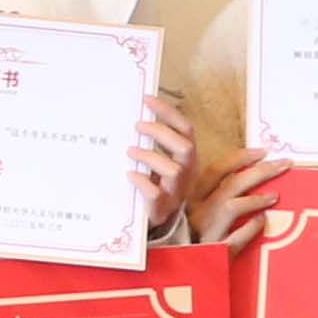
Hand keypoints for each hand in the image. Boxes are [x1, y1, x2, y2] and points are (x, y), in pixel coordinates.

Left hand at [133, 92, 195, 225]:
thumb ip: (151, 143)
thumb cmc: (157, 182)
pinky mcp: (162, 207)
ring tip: (130, 151)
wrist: (157, 217)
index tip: (147, 99)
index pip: (186, 129)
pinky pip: (155, 194)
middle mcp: (187, 172)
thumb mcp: (159, 160)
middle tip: (137, 125)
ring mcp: (176, 191)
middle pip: (185, 147)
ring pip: (173, 170)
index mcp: (187, 157)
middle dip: (161, 132)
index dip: (168, 112)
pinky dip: (142, 182)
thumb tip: (133, 117)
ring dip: (150, 156)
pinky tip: (129, 174)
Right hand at [189, 149, 290, 245]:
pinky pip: (236, 238)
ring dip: (256, 199)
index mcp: (191, 199)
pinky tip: (262, 221)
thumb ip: (213, 196)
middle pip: (230, 184)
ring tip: (275, 196)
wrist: (180, 274)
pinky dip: (251, 228)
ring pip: (232, 207)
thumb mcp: (194, 212)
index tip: (263, 151)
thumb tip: (247, 176)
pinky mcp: (216, 252)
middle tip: (284, 165)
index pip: (216, 170)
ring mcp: (206, 232)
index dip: (240, 159)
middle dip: (260, 171)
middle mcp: (197, 212)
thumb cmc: (189, 238)